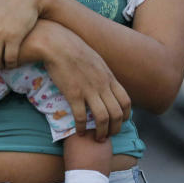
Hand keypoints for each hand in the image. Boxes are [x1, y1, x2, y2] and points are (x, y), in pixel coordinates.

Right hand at [27, 20, 130, 140]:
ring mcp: (89, 90)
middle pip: (117, 113)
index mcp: (109, 77)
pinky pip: (81, 116)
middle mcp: (103, 85)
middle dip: (116, 128)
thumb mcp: (95, 59)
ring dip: (102, 132)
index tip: (120, 122)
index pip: (126, 101)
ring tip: (97, 138)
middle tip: (109, 136)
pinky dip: (83, 127)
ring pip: (103, 118)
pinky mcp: (73, 94)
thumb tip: (104, 81)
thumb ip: (102, 73)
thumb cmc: (73, 48)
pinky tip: (80, 132)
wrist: (57, 44)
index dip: (125, 115)